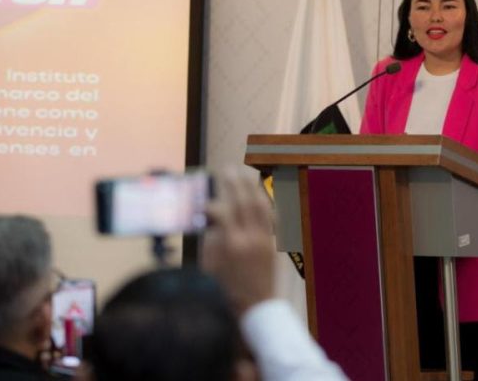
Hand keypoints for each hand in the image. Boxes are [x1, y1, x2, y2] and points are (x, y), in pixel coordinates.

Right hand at [202, 166, 275, 313]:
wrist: (256, 307)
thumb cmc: (227, 290)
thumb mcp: (211, 266)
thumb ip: (212, 240)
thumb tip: (212, 220)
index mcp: (233, 244)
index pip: (224, 212)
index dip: (213, 203)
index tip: (204, 203)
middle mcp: (251, 238)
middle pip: (244, 203)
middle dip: (235, 184)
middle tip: (228, 170)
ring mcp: (265, 240)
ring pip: (261, 207)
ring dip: (252, 189)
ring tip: (245, 176)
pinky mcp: (273, 244)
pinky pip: (271, 218)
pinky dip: (265, 204)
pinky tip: (260, 196)